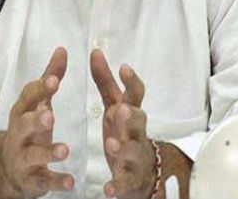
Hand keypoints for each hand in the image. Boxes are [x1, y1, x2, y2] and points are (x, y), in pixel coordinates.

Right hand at [0, 47, 73, 197]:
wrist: (9, 168)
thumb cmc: (29, 130)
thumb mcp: (38, 103)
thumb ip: (50, 78)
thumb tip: (62, 50)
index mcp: (23, 112)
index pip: (28, 98)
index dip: (40, 89)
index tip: (54, 80)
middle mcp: (19, 134)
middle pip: (24, 125)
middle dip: (36, 120)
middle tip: (51, 115)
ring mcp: (23, 157)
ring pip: (33, 155)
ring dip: (48, 152)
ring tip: (65, 150)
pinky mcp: (32, 179)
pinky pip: (44, 181)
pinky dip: (57, 181)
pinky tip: (71, 181)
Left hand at [90, 49, 156, 198]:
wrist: (142, 173)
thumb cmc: (125, 133)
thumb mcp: (114, 106)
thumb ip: (105, 81)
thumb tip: (96, 51)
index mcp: (130, 114)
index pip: (136, 96)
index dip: (132, 82)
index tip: (124, 67)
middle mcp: (136, 134)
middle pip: (138, 123)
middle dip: (131, 117)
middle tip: (122, 109)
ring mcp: (134, 157)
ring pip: (132, 152)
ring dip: (123, 149)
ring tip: (111, 145)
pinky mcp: (128, 180)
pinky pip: (123, 183)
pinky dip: (117, 185)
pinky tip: (108, 188)